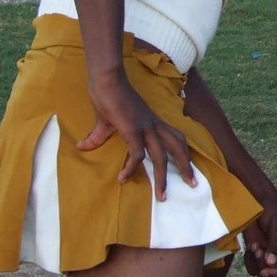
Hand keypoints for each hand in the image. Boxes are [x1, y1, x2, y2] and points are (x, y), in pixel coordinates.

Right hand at [78, 73, 197, 200]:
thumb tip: (83, 146)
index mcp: (153, 123)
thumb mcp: (106, 121)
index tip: (187, 170)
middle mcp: (153, 126)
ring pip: (160, 156)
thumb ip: (99, 136)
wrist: (107, 80)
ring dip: (162, 177)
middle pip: (177, 148)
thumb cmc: (109, 96)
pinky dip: (131, 168)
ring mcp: (144, 127)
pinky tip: (122, 179)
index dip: (183, 153)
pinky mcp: (131, 129)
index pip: (176, 138)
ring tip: (162, 196)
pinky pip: (136, 154)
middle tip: (193, 184)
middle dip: (185, 167)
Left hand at [242, 193, 276, 276]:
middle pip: (275, 274)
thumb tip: (270, 263)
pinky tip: (250, 246)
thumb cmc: (272, 211)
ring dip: (255, 262)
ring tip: (254, 247)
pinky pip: (251, 266)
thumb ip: (275, 244)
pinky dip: (248, 259)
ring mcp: (267, 255)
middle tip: (258, 254)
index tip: (265, 270)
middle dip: (264, 268)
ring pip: (261, 272)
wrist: (257, 203)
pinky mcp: (256, 253)